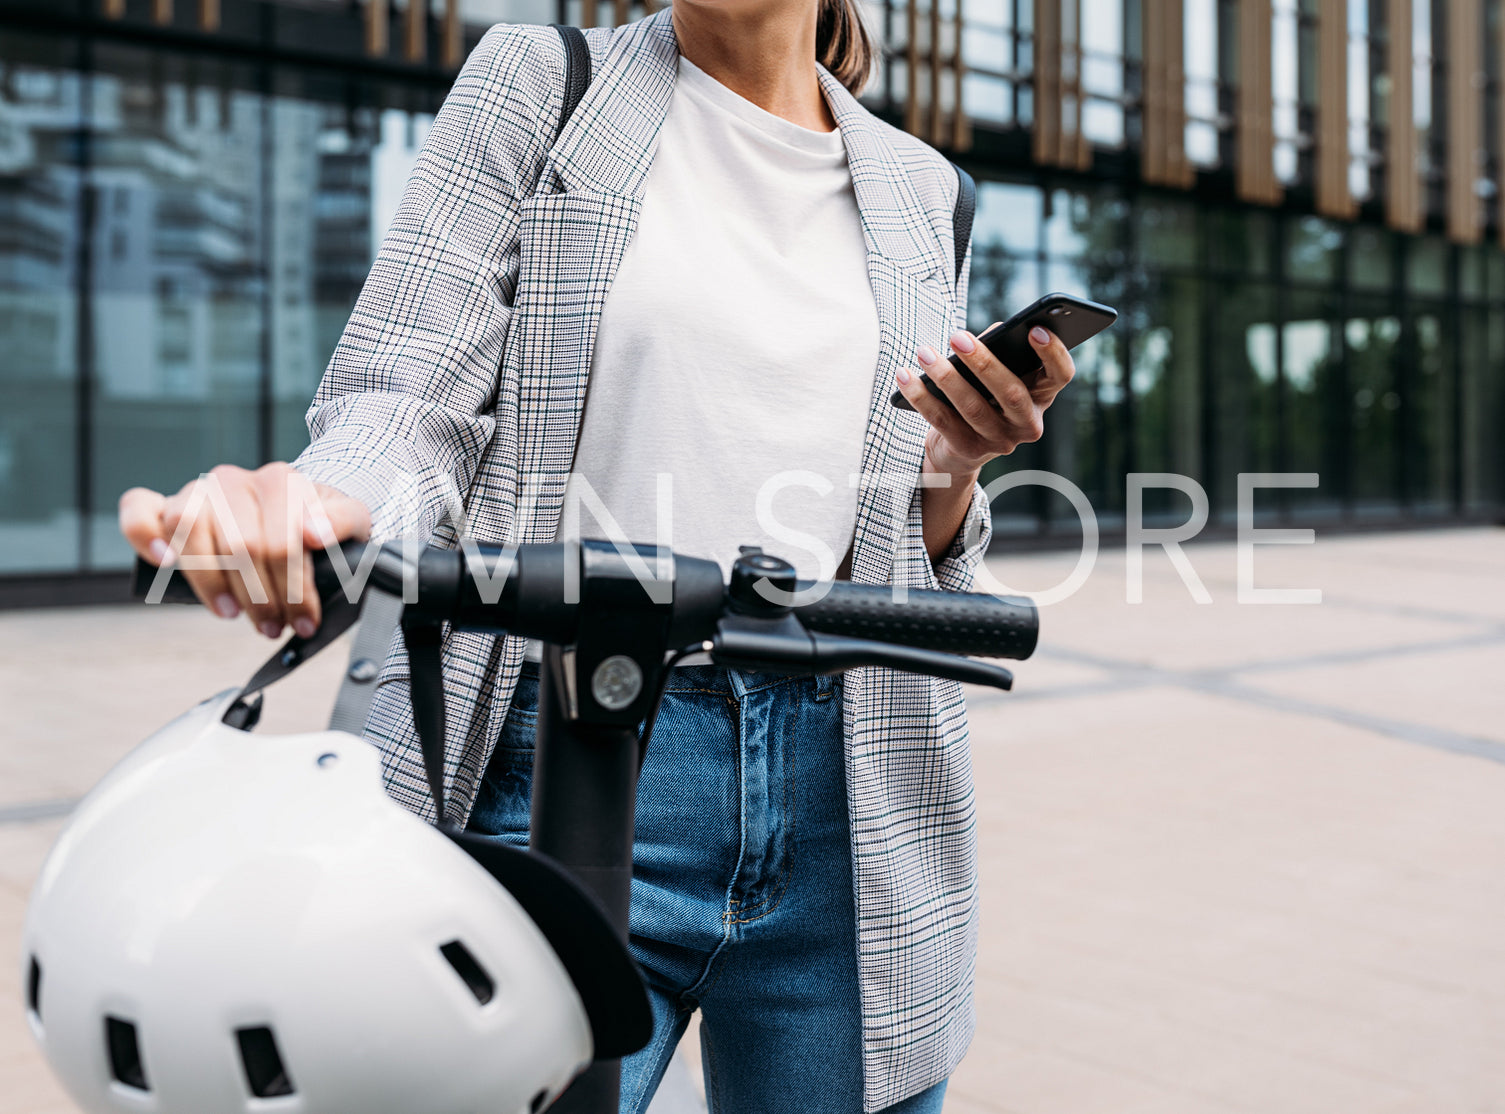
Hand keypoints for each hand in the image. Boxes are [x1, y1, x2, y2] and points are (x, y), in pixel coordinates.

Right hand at [119, 463, 370, 638]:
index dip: (294, 591)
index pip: (282, 542)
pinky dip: (143, 535)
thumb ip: (343, 521)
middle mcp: (234, 480)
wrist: (293, 509)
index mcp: (280, 481)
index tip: (305, 621)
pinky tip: (164, 562)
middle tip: (274, 627)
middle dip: (261, 599)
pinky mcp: (165, 505)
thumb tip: (314, 533)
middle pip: (240, 546)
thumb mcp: (349, 521)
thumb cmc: (318, 521)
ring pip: (191, 531)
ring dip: (214, 584)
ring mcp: (197, 491)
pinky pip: (138, 510)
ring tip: (235, 614)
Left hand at [894, 325, 1076, 476]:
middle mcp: (1027, 423)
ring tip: (924, 353)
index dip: (1053, 353)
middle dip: (983, 362)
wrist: (959, 450)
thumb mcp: (996, 375)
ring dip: (945, 377)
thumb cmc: (983, 397)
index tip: (1034, 329)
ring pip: (972, 407)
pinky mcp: (969, 451)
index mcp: (1042, 396)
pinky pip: (942, 421)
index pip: (1061, 375)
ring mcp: (1000, 440)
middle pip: (1012, 393)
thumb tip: (991, 333)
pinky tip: (905, 376)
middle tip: (957, 337)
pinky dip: (921, 396)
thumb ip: (1000, 352)